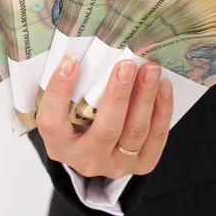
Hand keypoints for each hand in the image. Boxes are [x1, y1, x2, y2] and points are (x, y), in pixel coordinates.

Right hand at [36, 55, 173, 178]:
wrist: (97, 150)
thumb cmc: (78, 119)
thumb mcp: (66, 107)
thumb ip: (71, 87)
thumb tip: (82, 50)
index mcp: (58, 144)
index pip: (51, 121)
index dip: (59, 91)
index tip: (70, 61)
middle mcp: (85, 159)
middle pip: (105, 131)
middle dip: (118, 95)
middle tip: (126, 65)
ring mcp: (115, 165)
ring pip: (134, 133)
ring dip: (145, 98)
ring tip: (150, 70)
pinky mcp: (141, 165)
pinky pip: (156, 139)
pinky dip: (162, 111)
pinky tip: (164, 86)